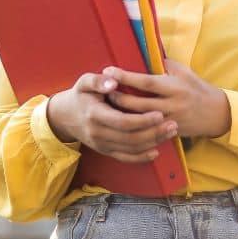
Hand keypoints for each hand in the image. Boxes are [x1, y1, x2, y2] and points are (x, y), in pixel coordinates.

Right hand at [46, 72, 177, 163]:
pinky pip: (125, 158)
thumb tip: (113, 82)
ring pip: (131, 149)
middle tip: (173, 124)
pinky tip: (156, 151)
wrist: (65, 117)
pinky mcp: (105, 151)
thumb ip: (98, 80)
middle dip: (154, 133)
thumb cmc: (80, 95)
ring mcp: (101, 145)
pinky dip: (141, 157)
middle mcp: (98, 133)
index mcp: (94, 115)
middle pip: (130, 138)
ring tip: (170, 133)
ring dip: (153, 143)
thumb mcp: (84, 82)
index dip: (142, 120)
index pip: (122, 122)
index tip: (160, 114)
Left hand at [103, 59, 230, 138]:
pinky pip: (146, 131)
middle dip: (118, 97)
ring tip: (106, 106)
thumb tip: (142, 55)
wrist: (216, 113)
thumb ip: (163, 65)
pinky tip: (120, 122)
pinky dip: (132, 126)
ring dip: (122, 113)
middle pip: (138, 103)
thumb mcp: (183, 72)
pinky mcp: (168, 133)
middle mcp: (171, 105)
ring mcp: (169, 121)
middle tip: (102, 90)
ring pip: (139, 120)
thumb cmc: (197, 88)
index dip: (126, 76)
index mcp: (174, 87)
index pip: (145, 82)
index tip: (109, 70)